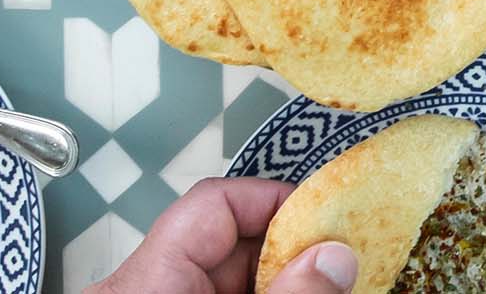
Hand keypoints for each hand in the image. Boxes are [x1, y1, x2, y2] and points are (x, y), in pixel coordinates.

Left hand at [88, 178, 358, 293]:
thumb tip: (336, 255)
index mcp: (143, 284)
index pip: (213, 203)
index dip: (275, 199)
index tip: (328, 215)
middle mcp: (143, 290)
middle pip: (227, 241)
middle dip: (290, 247)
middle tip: (342, 257)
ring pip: (231, 276)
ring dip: (282, 278)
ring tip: (331, 281)